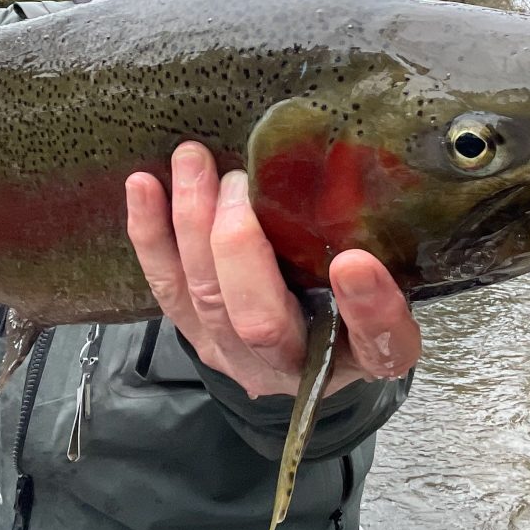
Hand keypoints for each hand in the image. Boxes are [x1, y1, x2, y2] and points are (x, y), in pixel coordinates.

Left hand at [125, 141, 422, 397]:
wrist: (306, 359)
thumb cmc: (351, 308)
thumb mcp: (386, 288)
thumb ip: (382, 251)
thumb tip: (362, 174)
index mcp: (361, 357)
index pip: (376, 345)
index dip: (368, 309)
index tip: (354, 262)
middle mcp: (295, 366)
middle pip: (260, 323)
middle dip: (239, 248)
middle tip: (239, 183)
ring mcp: (235, 354)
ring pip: (204, 296)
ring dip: (192, 225)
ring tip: (193, 163)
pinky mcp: (196, 334)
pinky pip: (166, 286)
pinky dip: (150, 235)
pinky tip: (143, 186)